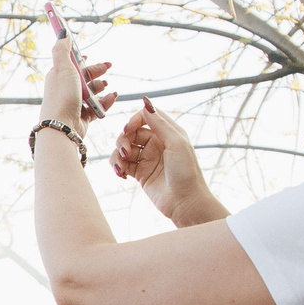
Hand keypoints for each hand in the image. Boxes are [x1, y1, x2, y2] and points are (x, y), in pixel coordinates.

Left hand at [38, 37, 112, 130]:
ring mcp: (74, 104)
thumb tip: (63, 33)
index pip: (71, 65)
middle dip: (97, 71)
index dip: (80, 59)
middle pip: (84, 77)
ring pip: (92, 92)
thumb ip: (62, 50)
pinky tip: (112, 96)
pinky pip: (97, 107)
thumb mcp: (62, 68)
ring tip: (107, 86)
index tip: (89, 55)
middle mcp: (65, 90)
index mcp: (58, 77)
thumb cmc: (62, 96)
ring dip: (101, 87)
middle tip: (108, 67)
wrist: (62, 126)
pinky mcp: (82, 117)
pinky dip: (106, 102)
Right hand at [110, 102, 217, 222]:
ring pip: (123, 148)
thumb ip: (160, 123)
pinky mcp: (140, 173)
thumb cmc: (186, 172)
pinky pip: (122, 164)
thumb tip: (145, 102)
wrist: (185, 202)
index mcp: (168, 133)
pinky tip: (121, 175)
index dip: (133, 121)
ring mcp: (147, 158)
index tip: (127, 130)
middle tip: (125, 152)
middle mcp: (157, 143)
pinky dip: (117, 167)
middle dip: (122, 140)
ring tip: (121, 168)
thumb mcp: (176, 143)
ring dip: (117, 156)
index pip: (145, 117)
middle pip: (130, 133)